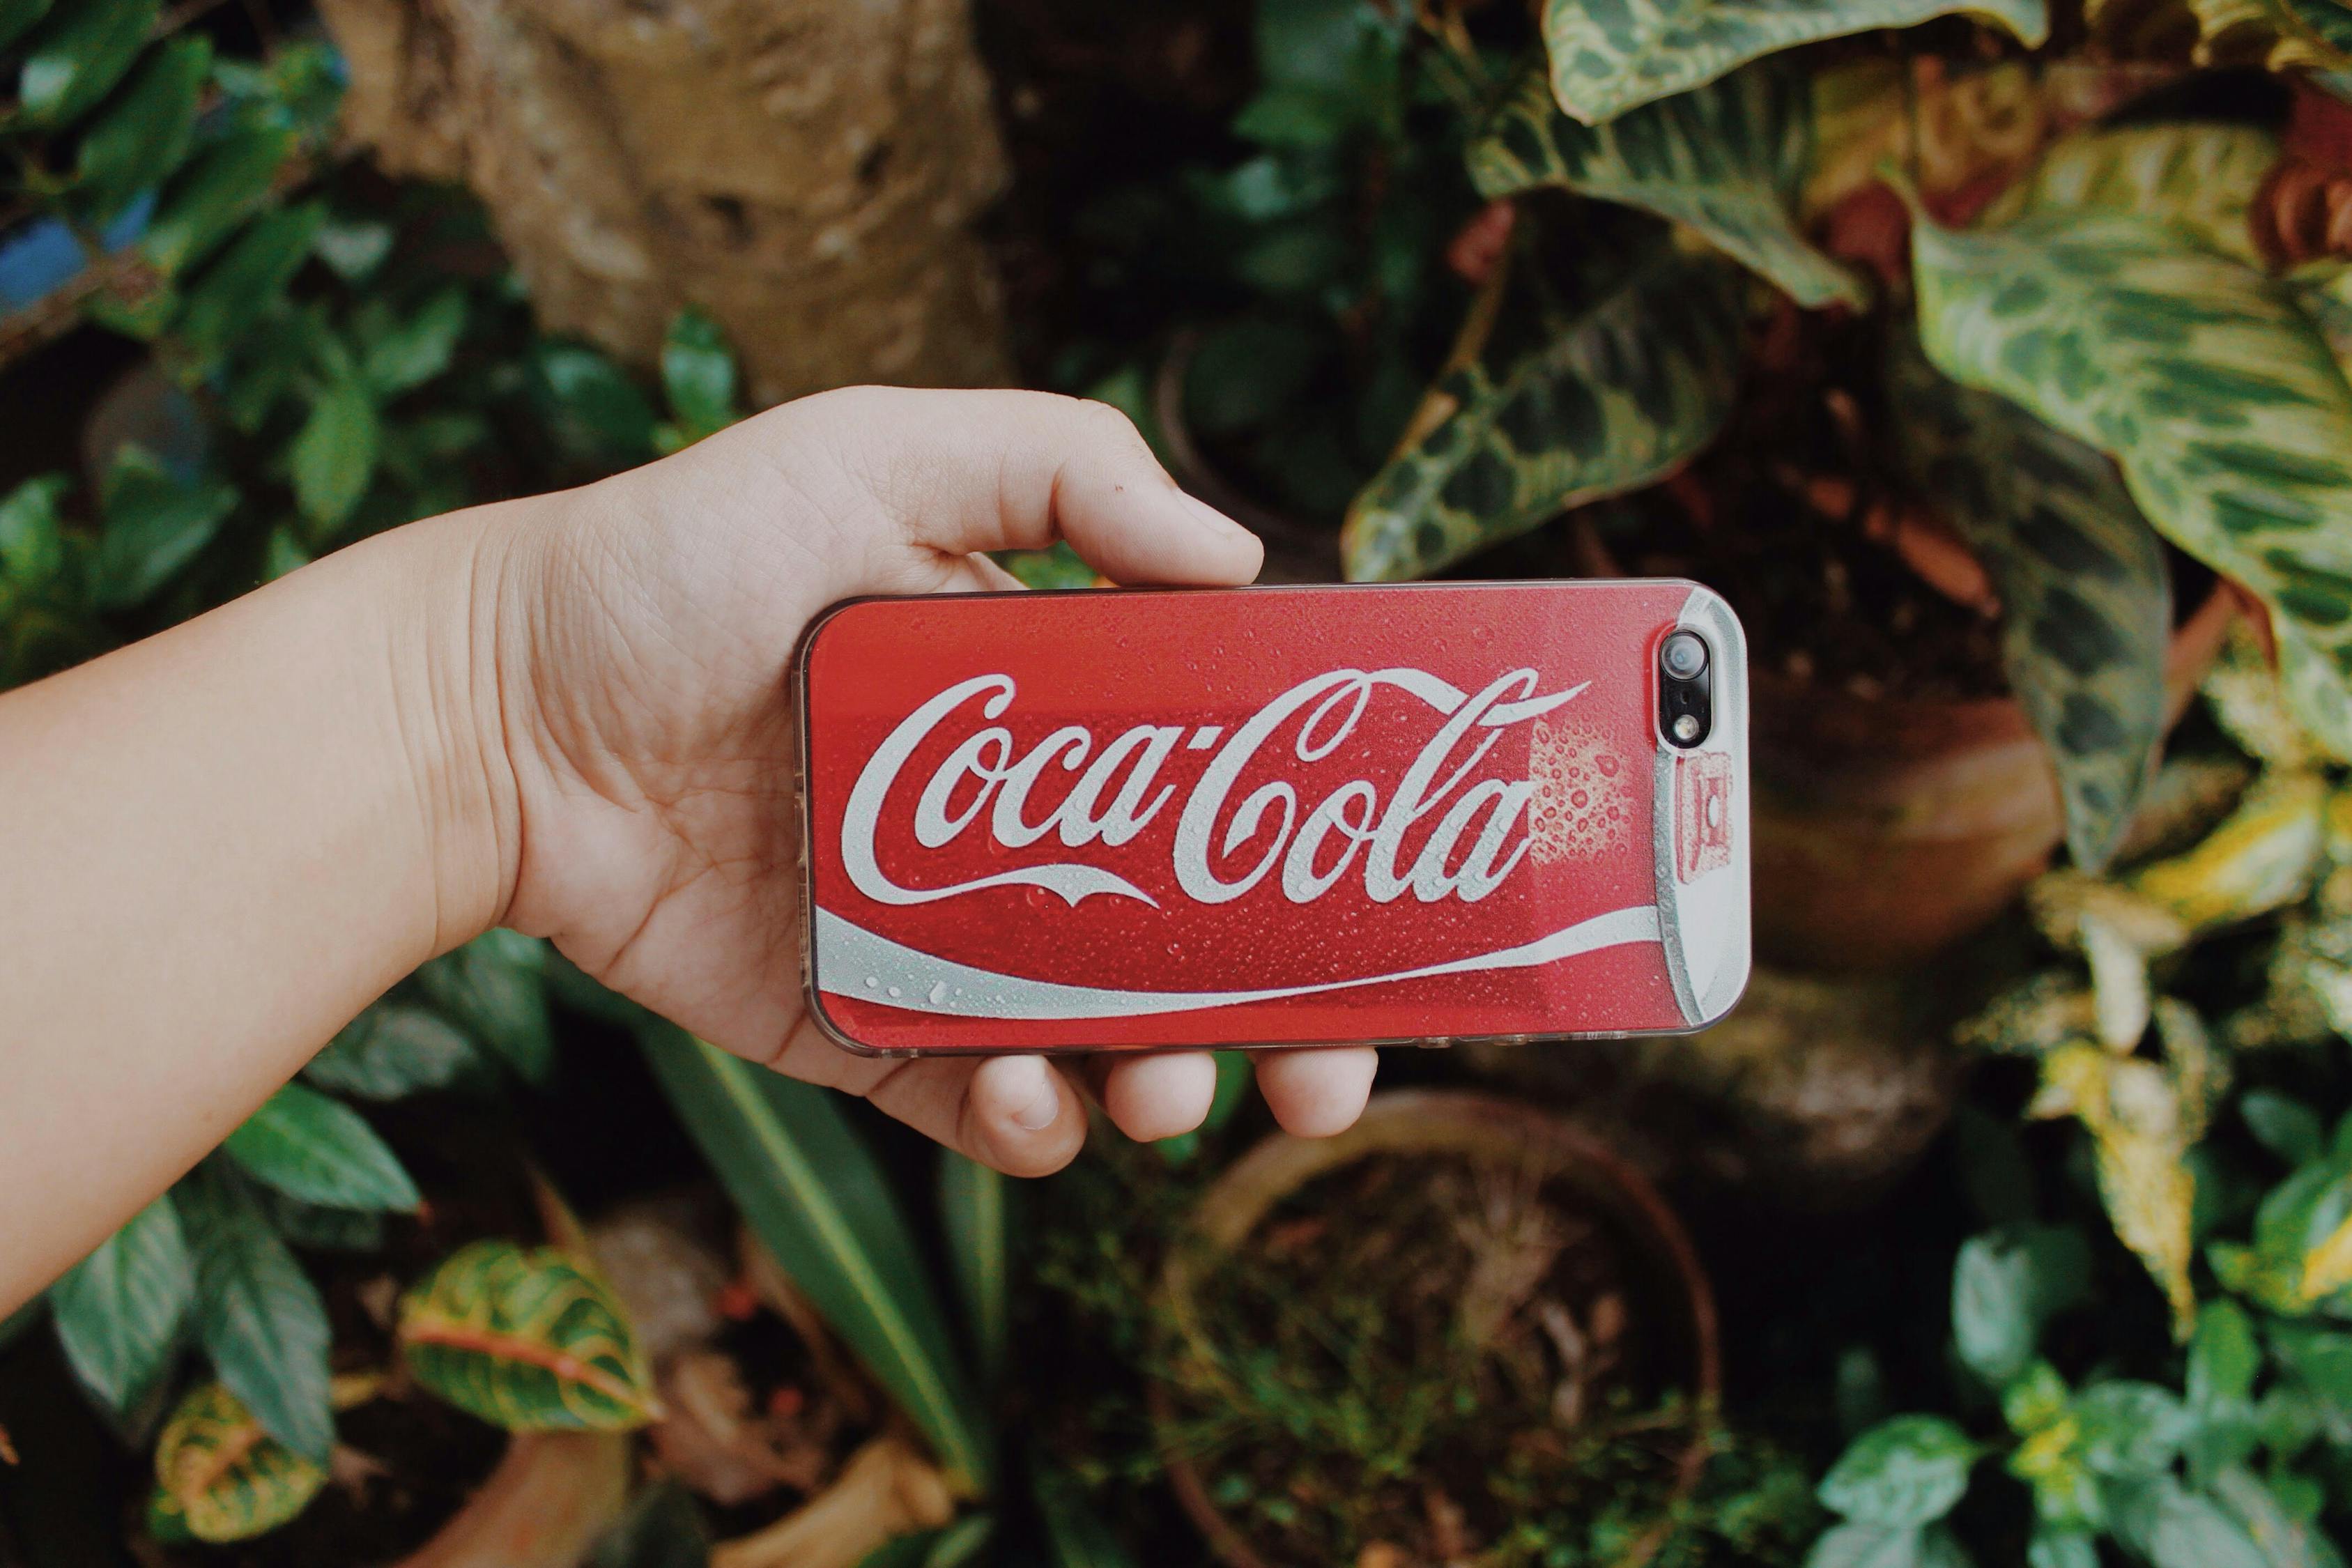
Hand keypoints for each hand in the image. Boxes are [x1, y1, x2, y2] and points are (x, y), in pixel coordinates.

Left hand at [462, 388, 1379, 1173]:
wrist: (493, 714)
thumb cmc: (675, 562)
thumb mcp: (874, 453)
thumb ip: (1062, 473)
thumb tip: (1243, 561)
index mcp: (1055, 705)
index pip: (1227, 782)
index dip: (1321, 846)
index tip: (1391, 890)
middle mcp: (1020, 831)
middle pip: (1199, 943)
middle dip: (1286, 1020)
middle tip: (1317, 1069)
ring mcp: (945, 942)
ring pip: (1110, 1044)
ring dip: (1171, 1083)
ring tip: (1163, 1087)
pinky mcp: (861, 1029)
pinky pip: (979, 1106)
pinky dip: (1026, 1125)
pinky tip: (1022, 1099)